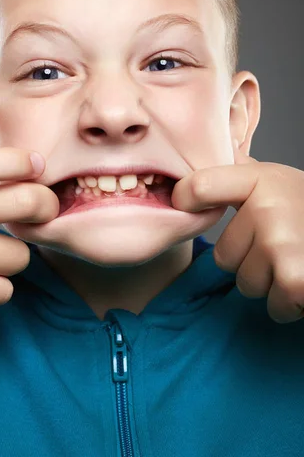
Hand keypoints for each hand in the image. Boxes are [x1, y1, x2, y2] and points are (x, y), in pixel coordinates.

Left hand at [171, 140, 303, 323]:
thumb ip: (241, 174)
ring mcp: (280, 244)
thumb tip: (202, 169)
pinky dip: (291, 304)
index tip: (183, 202)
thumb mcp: (278, 180)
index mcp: (258, 179)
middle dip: (251, 259)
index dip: (186, 197)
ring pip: (247, 284)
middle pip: (224, 257)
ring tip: (296, 261)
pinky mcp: (296, 279)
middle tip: (282, 245)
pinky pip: (273, 306)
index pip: (200, 185)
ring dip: (271, 283)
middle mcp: (266, 208)